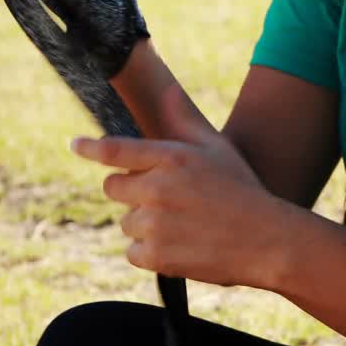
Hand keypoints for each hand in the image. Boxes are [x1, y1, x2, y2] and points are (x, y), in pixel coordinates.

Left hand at [72, 114, 292, 289]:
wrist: (268, 241)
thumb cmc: (244, 191)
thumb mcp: (218, 149)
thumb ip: (184, 120)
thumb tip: (167, 89)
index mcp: (170, 157)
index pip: (115, 150)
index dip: (91, 148)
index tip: (76, 145)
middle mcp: (157, 188)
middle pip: (114, 188)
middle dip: (132, 193)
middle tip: (167, 200)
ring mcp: (155, 223)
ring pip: (127, 222)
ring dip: (146, 226)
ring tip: (184, 226)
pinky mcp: (157, 256)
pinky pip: (133, 252)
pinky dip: (151, 253)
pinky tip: (181, 247)